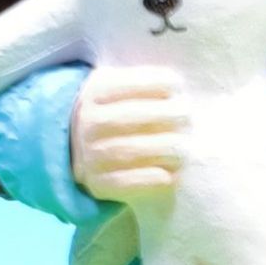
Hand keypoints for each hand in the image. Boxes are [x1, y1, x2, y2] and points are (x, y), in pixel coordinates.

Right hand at [71, 67, 188, 203]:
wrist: (78, 150)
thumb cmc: (114, 111)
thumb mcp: (116, 85)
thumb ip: (141, 80)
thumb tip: (177, 84)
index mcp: (93, 94)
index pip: (129, 84)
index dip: (159, 82)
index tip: (177, 85)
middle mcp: (87, 125)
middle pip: (133, 116)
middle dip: (168, 114)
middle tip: (187, 115)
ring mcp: (90, 156)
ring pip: (134, 150)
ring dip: (167, 147)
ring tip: (184, 145)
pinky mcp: (99, 184)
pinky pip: (131, 182)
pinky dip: (157, 177)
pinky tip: (172, 170)